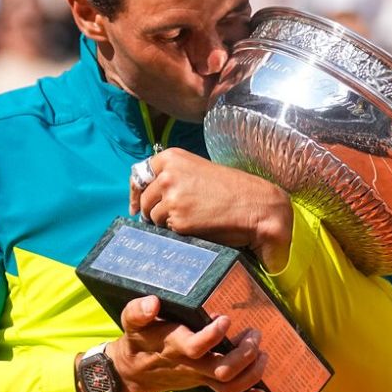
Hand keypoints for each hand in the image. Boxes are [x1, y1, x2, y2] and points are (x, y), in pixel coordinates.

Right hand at [108, 295, 267, 391]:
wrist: (133, 372)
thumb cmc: (137, 340)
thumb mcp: (131, 322)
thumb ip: (138, 311)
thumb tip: (153, 302)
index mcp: (174, 346)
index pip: (196, 347)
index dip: (213, 335)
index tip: (226, 318)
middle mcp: (190, 365)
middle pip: (221, 370)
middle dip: (244, 354)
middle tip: (255, 334)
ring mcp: (199, 377)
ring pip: (229, 386)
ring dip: (252, 372)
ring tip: (262, 352)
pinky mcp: (204, 383)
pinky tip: (261, 390)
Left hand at [128, 148, 292, 271]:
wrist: (256, 205)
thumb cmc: (232, 189)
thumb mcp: (197, 171)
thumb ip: (173, 177)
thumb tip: (147, 197)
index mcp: (171, 157)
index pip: (139, 175)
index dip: (136, 193)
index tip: (135, 206)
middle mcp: (167, 175)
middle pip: (144, 200)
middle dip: (152, 211)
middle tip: (171, 218)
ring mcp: (171, 198)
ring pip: (153, 218)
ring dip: (166, 224)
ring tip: (192, 220)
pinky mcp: (178, 220)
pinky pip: (167, 232)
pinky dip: (178, 234)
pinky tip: (196, 228)